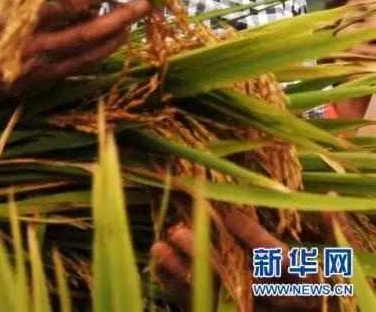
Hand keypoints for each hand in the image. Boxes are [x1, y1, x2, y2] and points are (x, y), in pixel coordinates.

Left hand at [151, 211, 342, 310]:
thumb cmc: (322, 289)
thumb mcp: (334, 263)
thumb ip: (330, 232)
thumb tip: (328, 193)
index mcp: (300, 283)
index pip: (275, 261)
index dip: (252, 238)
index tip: (230, 216)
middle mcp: (274, 301)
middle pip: (235, 280)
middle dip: (206, 257)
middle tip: (180, 232)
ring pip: (212, 296)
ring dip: (182, 273)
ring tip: (158, 246)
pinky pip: (198, 306)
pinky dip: (176, 287)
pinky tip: (159, 265)